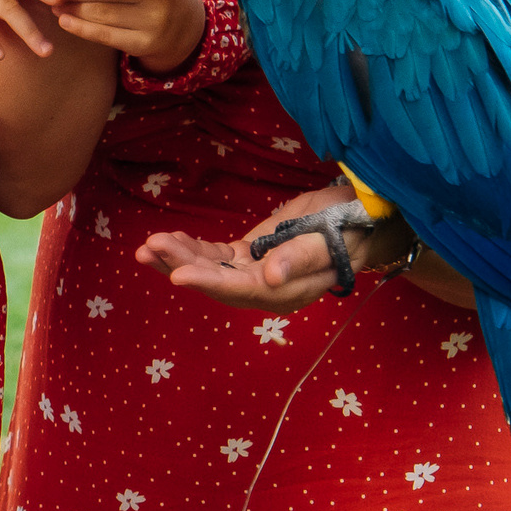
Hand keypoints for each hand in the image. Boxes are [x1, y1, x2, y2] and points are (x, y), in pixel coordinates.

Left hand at [135, 182, 410, 310]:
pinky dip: (192, 247)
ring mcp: (255, 272)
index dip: (208, 281)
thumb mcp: (329, 238)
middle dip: (181, 265)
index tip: (176, 274)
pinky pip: (216, 256)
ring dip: (179, 257)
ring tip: (147, 246)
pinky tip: (168, 239)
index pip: (240, 289)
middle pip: (216, 282)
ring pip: (210, 269)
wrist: (363, 218)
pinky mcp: (250, 255)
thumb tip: (270, 278)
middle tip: (149, 250)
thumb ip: (299, 258)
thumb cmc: (351, 226)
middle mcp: (266, 289)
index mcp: (286, 292)